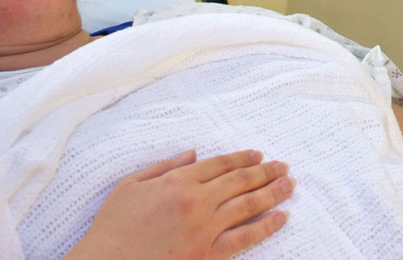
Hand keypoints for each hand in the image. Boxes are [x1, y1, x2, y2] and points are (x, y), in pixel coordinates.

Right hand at [67, 149, 292, 259]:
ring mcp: (204, 228)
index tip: (259, 156)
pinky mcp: (207, 255)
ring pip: (248, 205)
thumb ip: (164, 166)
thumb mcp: (130, 185)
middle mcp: (196, 201)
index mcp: (178, 181)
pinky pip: (244, 238)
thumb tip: (193, 154)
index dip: (242, 158)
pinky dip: (266, 226)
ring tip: (289, 184)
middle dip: (266, 172)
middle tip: (283, 166)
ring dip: (272, 192)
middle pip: (240, 181)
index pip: (220, 164)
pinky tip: (281, 217)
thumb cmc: (112, 228)